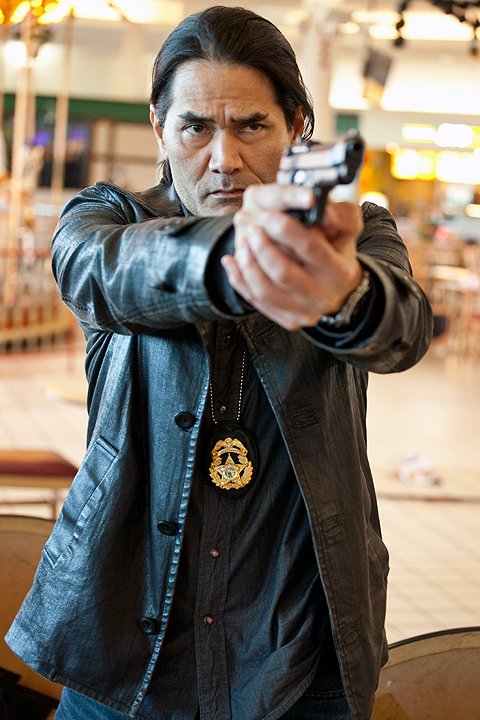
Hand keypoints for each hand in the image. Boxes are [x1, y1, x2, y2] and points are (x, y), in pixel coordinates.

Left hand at [221, 183, 363, 330]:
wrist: (338, 285)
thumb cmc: (337, 249)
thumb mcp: (347, 225)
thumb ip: (337, 212)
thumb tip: (315, 205)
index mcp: (340, 271)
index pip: (310, 248)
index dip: (286, 230)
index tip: (269, 215)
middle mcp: (323, 296)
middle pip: (283, 273)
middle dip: (262, 247)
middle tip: (252, 227)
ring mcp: (304, 312)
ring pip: (264, 290)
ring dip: (247, 263)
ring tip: (243, 241)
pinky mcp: (287, 319)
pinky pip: (254, 300)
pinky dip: (238, 278)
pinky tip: (232, 260)